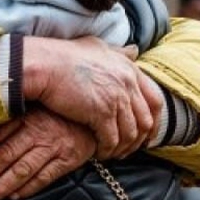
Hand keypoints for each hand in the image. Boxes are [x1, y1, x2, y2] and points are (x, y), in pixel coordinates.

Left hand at [0, 108, 96, 199]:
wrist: (95, 117)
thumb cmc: (57, 114)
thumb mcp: (33, 109)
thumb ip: (10, 120)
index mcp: (25, 115)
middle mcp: (38, 130)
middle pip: (5, 155)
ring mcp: (54, 146)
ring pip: (22, 169)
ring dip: (2, 185)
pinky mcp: (68, 159)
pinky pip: (45, 177)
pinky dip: (28, 188)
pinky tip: (14, 197)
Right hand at [22, 36, 161, 158]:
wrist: (44, 64)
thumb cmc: (64, 55)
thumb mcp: (97, 46)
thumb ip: (118, 52)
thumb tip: (134, 51)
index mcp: (129, 69)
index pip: (155, 101)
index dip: (153, 121)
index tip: (146, 134)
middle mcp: (127, 83)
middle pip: (146, 121)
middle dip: (139, 140)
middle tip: (127, 149)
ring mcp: (117, 98)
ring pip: (130, 134)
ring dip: (122, 148)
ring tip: (112, 153)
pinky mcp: (102, 112)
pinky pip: (112, 140)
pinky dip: (107, 150)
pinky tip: (99, 153)